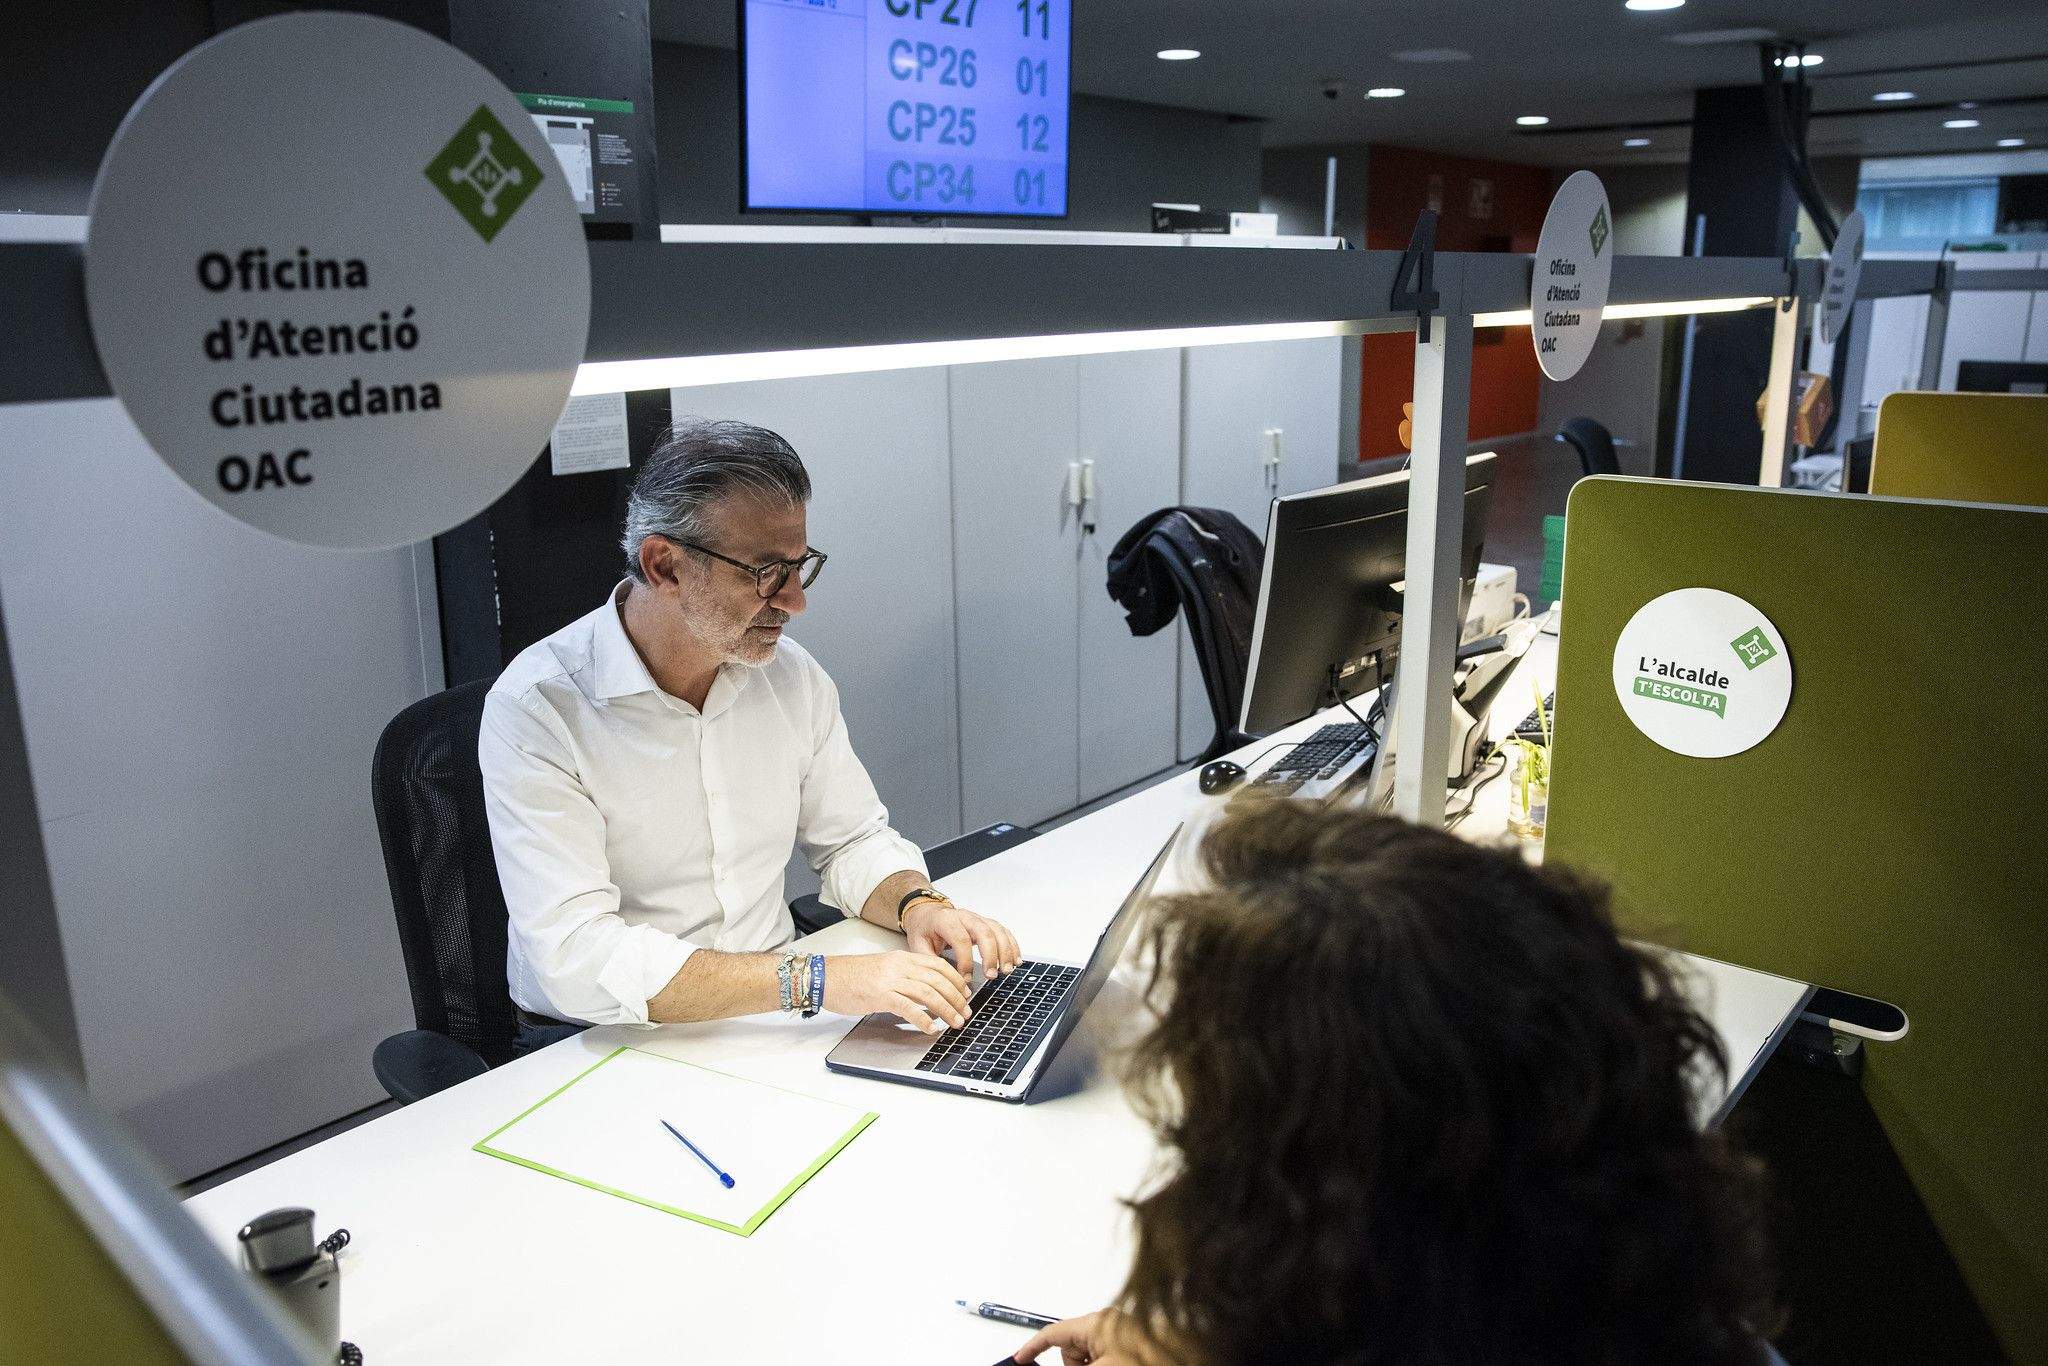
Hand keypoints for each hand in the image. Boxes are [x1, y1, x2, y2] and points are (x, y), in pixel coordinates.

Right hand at [821, 951, 970, 1032]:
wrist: (826, 977)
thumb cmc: (851, 976)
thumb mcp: (883, 969)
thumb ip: (904, 976)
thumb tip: (925, 992)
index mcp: (902, 958)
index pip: (938, 965)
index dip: (956, 980)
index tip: (965, 993)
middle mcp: (899, 966)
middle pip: (938, 979)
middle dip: (956, 998)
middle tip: (965, 1012)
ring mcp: (890, 980)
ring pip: (928, 993)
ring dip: (946, 1009)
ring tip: (955, 1022)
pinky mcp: (881, 995)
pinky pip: (909, 1007)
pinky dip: (923, 1019)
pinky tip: (931, 1028)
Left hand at [902, 898, 1022, 978]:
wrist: (927, 913)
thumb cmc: (924, 929)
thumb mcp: (918, 944)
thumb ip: (929, 962)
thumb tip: (942, 982)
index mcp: (946, 920)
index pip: (960, 939)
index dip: (965, 961)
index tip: (965, 979)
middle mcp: (965, 916)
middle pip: (984, 932)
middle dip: (991, 955)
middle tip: (991, 975)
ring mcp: (977, 918)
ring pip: (997, 931)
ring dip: (1005, 951)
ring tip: (1007, 970)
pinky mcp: (986, 923)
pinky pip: (1003, 931)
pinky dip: (1012, 945)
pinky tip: (1016, 959)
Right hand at [1012, 1310, 1131, 1364]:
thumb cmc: (1147, 1360)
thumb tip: (1048, 1364)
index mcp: (1095, 1323)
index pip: (1053, 1333)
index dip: (1032, 1348)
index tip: (1019, 1359)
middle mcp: (1105, 1325)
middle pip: (1071, 1351)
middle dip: (1075, 1365)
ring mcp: (1117, 1336)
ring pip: (1086, 1358)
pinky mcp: (1127, 1347)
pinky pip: (1101, 1357)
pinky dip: (1099, 1364)